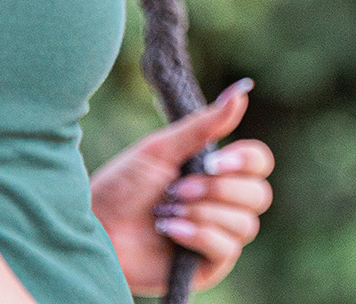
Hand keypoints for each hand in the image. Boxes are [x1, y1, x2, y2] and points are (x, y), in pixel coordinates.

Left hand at [90, 79, 274, 294]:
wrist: (95, 229)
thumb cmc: (122, 186)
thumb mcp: (162, 148)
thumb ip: (205, 124)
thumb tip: (243, 89)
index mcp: (217, 171)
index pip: (260, 163)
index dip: (247, 161)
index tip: (217, 160)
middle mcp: (224, 203)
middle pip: (258, 195)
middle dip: (218, 190)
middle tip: (177, 189)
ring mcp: (219, 235)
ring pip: (244, 224)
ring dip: (203, 214)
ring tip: (166, 212)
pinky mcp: (208, 265)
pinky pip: (226, 249)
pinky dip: (198, 236)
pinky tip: (170, 231)